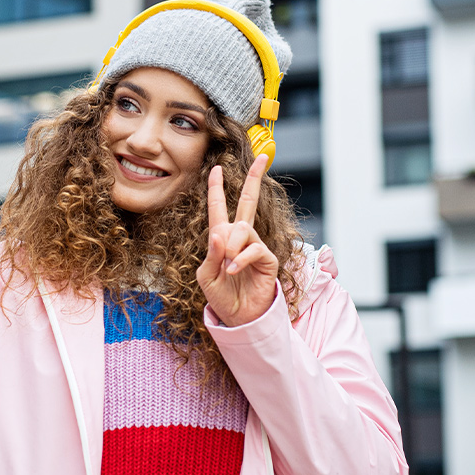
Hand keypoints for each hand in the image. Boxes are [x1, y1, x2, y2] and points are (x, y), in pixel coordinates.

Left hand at [196, 154, 278, 326]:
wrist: (239, 318)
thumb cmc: (222, 297)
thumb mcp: (206, 276)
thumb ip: (212, 255)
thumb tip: (221, 233)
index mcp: (222, 239)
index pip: (219, 209)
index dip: (217, 189)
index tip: (216, 169)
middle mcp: (240, 238)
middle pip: (248, 202)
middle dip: (254, 179)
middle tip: (262, 157)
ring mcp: (255, 247)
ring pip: (243, 229)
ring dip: (232, 246)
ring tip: (228, 266)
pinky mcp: (267, 259)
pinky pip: (253, 249)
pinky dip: (241, 259)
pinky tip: (234, 271)